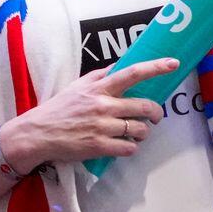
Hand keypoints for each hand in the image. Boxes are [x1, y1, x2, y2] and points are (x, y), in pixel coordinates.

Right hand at [0, 56, 179, 169]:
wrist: (39, 132)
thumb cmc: (59, 108)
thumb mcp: (78, 86)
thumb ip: (100, 76)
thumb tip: (120, 66)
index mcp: (98, 88)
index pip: (132, 73)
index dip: (155, 67)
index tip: (173, 64)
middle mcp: (103, 105)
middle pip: (144, 106)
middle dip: (155, 113)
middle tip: (154, 116)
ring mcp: (102, 126)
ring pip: (140, 130)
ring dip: (142, 132)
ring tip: (133, 132)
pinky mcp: (100, 146)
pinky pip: (129, 148)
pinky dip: (130, 147)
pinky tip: (121, 144)